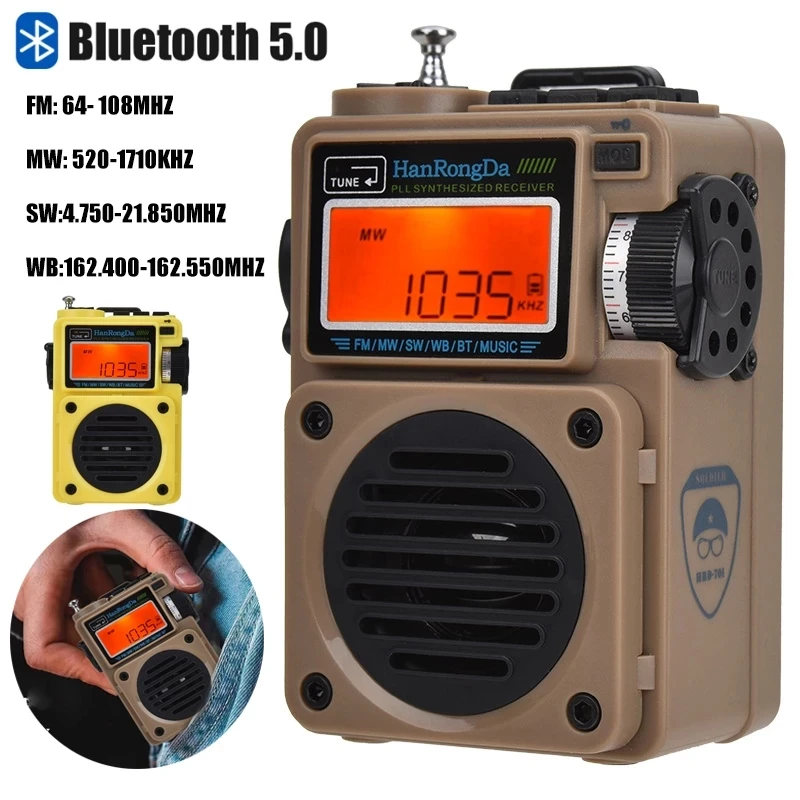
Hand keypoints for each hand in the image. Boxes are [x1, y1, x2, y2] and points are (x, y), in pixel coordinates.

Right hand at [14, 511, 202, 692]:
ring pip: (77, 617)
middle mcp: (33, 589)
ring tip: (130, 578)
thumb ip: (157, 551)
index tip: (112, 675)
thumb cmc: (78, 500)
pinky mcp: (53, 582)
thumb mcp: (123, 521)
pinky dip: (103, 591)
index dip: (79, 669)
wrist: (73, 484)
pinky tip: (121, 571)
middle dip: (111, 627)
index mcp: (41, 579)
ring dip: (110, 605)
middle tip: (142, 619)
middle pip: (70, 636)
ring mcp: (41, 587)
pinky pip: (77, 600)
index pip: (46, 649)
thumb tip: (187, 582)